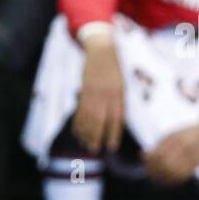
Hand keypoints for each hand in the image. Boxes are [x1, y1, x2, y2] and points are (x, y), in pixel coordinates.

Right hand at [72, 38, 124, 153]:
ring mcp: (94, 92)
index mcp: (119, 94)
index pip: (116, 118)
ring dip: (85, 132)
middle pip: (100, 120)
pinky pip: (80, 109)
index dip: (113, 134)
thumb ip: (118, 102)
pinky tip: (77, 131)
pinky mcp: (84, 89)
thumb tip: (114, 123)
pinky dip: (77, 121)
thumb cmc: (115, 70)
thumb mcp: (121, 85)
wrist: (102, 50)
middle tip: (94, 149)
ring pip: (87, 116)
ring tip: (85, 144)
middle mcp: (106, 94)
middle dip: (96, 137)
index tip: (111, 147)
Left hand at [142, 118, 198, 186]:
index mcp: (173, 138)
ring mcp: (190, 153)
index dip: (149, 165)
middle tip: (151, 177)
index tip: (146, 169)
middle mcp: (181, 145)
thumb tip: (142, 155)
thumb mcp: (173, 134)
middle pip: (162, 164)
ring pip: (172, 171)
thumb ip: (159, 145)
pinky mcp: (197, 161)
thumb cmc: (190, 133)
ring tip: (159, 182)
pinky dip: (174, 181)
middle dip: (154, 173)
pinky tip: (171, 182)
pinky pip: (183, 175)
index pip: (156, 155)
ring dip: (163, 179)